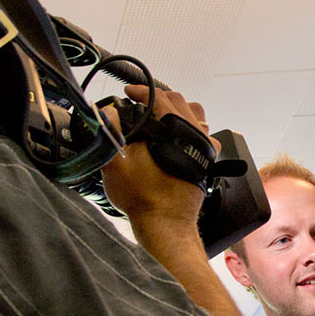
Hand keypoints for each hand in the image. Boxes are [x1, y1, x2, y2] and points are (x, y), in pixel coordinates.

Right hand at [100, 85, 219, 222]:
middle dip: (158, 97)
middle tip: (140, 102)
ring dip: (177, 110)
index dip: (140, 91)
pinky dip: (189, 128)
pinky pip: (203, 134)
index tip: (129, 93)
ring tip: (159, 116)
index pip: (159, 97)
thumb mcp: (115, 163)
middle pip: (179, 101)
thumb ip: (109, 132)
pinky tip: (175, 135)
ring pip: (195, 115)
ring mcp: (204, 148)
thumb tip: (107, 112)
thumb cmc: (143, 199)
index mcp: (174, 130)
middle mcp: (195, 135)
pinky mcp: (206, 160)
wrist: (165, 224)